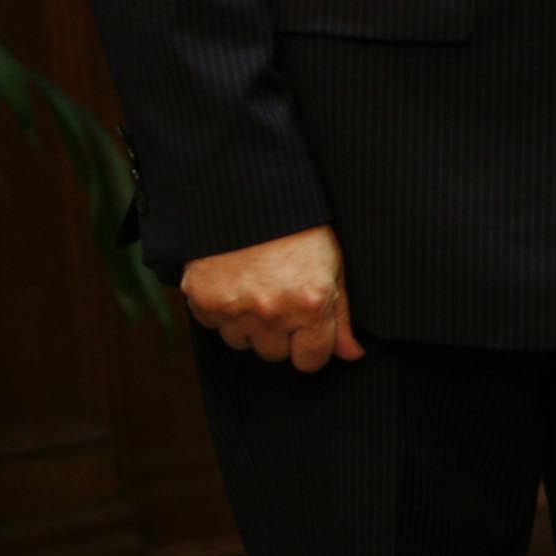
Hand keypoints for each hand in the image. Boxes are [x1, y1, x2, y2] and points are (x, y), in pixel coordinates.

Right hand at [182, 225, 364, 372]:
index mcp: (309, 304)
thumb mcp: (333, 264)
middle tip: (283, 297)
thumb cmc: (300, 227)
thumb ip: (342, 316)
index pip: (311, 361)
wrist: (248, 195)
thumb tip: (352, 354)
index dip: (312, 346)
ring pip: (243, 342)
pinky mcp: (203, 302)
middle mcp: (271, 313)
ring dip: (251, 324)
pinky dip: (224, 311)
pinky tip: (236, 281)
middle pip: (275, 354)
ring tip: (260, 286)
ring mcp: (234, 309)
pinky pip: (216, 325)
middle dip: (281, 334)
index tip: (310, 329)